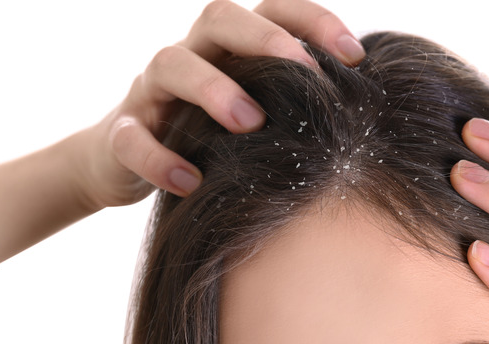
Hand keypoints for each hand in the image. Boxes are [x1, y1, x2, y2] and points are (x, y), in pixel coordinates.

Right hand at [77, 0, 364, 208]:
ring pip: (171, 64)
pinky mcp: (122, 132)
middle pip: (219, 18)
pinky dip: (159, 157)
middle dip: (264, 40)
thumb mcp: (255, 115)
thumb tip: (366, 117)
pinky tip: (191, 181)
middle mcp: (192, 55)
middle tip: (306, 74)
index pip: (273, 10)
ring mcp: (152, 91)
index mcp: (230, 48)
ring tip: (250, 123)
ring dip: (213, 88)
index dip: (314, 22)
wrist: (126, 162)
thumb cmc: (210, 136)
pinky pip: (131, 138)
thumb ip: (294, 107)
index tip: (356, 56)